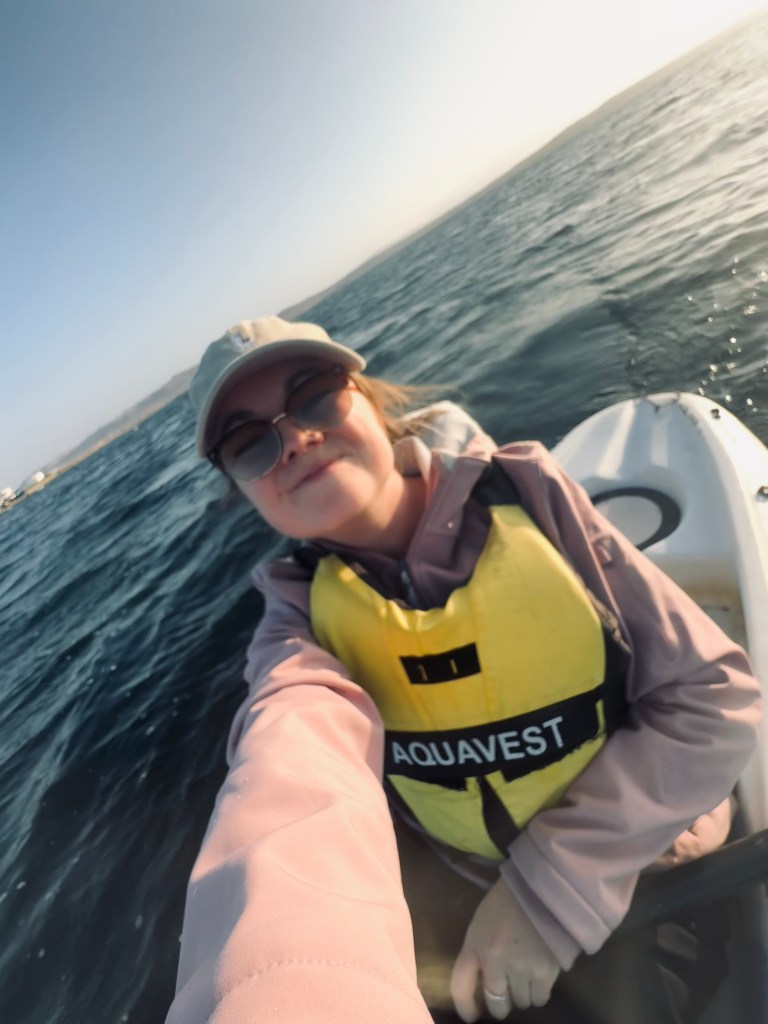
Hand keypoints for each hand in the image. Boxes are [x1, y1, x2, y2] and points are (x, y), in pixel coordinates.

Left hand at [450, 878, 560, 1021]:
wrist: (541, 887)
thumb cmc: (507, 900)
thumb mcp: (481, 922)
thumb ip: (479, 951)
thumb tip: (485, 979)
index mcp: (475, 946)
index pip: (461, 987)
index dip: (465, 1007)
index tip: (471, 1016)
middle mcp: (495, 963)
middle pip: (496, 1003)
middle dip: (501, 1004)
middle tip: (506, 995)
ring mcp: (522, 969)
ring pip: (521, 1002)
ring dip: (522, 995)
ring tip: (526, 979)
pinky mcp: (546, 971)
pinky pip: (541, 997)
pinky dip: (539, 992)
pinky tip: (540, 977)